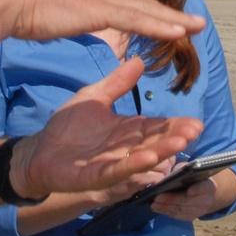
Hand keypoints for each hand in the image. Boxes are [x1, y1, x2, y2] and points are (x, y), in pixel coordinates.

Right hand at [0, 0, 205, 41]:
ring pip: (144, 9)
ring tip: (196, 26)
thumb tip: (57, 19)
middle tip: (193, 22)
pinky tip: (177, 31)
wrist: (8, 1)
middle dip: (169, 13)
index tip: (165, 18)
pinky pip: (136, 18)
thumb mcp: (45, 11)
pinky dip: (159, 24)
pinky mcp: (99, 9)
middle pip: (141, 3)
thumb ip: (58, 14)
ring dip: (173, 19)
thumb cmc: (19, 9)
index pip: (123, 1)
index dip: (147, 10)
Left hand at [8, 58, 202, 199]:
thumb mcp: (93, 98)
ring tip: (178, 142)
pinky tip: (147, 158)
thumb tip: (138, 59)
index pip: (157, 127)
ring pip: (142, 158)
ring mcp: (113, 163)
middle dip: (175, 137)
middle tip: (194, 131)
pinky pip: (117, 171)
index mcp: (127, 130)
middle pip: (155, 142)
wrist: (40, 150)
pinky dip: (133, 165)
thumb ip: (116, 83)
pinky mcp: (96, 176)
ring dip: (161, 151)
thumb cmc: (68, 127)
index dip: (175, 125)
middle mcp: (126, 149)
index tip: (195, 122)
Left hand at [151, 176, 219, 221]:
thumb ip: (180, 171)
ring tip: (153, 203)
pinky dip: (166, 212)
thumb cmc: (189, 175)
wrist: (198, 188)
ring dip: (166, 208)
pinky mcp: (191, 217)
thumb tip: (166, 175)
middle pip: (189, 202)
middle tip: (157, 197)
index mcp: (208, 185)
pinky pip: (178, 216)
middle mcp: (207, 200)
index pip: (204, 188)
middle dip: (172, 200)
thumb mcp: (186, 169)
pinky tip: (156, 208)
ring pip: (182, 211)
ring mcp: (199, 211)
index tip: (189, 191)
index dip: (198, 190)